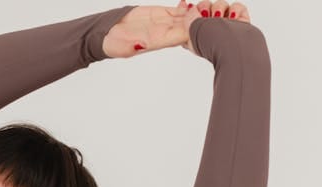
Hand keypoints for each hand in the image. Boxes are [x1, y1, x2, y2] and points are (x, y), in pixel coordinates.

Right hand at [102, 2, 252, 58]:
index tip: (204, 26)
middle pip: (188, 27)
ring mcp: (164, 24)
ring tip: (207, 6)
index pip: (181, 37)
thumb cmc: (113, 44)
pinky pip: (177, 11)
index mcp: (158, 42)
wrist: (106, 33)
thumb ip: (134, 46)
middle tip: (214, 13)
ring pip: (185, 18)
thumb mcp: (122, 47)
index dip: (194, 31)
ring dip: (196, 13)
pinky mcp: (160, 15)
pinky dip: (186, 7)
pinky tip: (192, 2)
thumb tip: (143, 44)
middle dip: (201, 22)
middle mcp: (165, 34)